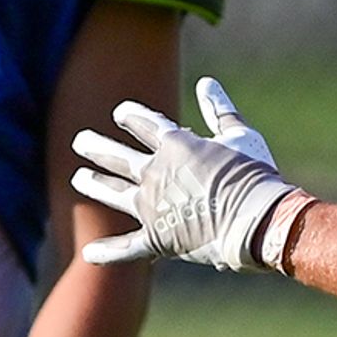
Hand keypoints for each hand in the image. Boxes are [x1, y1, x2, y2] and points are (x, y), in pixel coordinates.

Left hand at [71, 77, 309, 270]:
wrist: (257, 219)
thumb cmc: (254, 175)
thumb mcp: (240, 136)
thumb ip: (220, 110)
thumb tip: (206, 83)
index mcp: (176, 145)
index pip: (144, 124)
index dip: (130, 116)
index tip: (120, 114)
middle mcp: (156, 173)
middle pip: (118, 157)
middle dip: (97, 147)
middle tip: (80, 141)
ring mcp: (152, 207)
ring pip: (114, 192)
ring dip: (95, 184)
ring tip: (80, 179)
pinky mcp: (158, 239)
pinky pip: (127, 247)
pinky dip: (108, 252)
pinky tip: (88, 253)